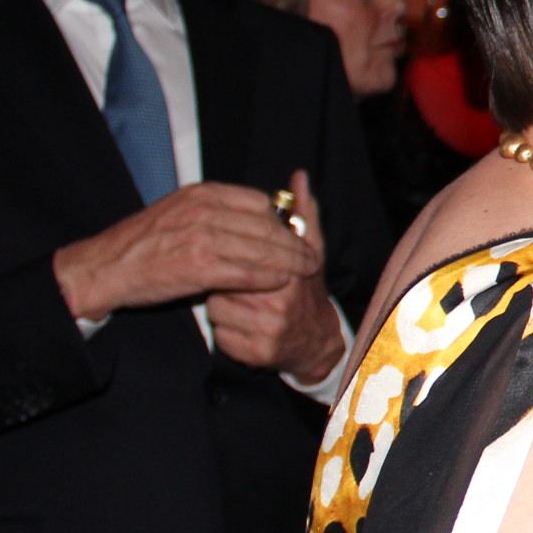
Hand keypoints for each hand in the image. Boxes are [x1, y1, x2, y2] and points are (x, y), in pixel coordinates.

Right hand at [54, 175, 320, 322]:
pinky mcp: (199, 266)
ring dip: (289, 261)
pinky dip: (268, 276)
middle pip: (266, 225)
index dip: (283, 220)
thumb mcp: (179, 211)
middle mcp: (204, 210)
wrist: (104, 267)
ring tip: (307, 269)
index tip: (296, 234)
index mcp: (201, 193)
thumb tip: (255, 214)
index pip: (258, 202)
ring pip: (261, 248)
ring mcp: (202, 237)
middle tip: (313, 255)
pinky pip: (246, 271)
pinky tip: (281, 281)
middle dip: (294, 242)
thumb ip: (214, 211)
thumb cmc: (142, 243)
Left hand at [205, 172, 344, 379]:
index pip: (241, 258)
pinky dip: (227, 332)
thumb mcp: (311, 251)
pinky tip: (243, 327)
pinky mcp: (255, 355)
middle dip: (226, 283)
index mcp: (289, 274)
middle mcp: (280, 304)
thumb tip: (299, 177)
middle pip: (223, 283)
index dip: (236, 259)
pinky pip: (221, 336)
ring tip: (244, 306)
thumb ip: (302, 213)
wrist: (316, 342)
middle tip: (238, 286)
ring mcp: (267, 331)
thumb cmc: (306, 291)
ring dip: (223, 308)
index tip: (239, 260)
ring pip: (217, 310)